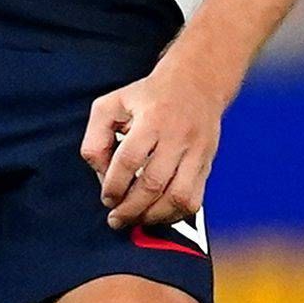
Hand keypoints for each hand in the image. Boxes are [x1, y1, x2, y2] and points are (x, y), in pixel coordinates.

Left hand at [81, 47, 228, 232]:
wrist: (197, 83)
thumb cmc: (149, 96)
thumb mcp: (112, 104)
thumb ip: (96, 138)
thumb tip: (102, 175)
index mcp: (151, 119)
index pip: (130, 160)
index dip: (114, 186)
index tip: (107, 198)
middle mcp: (177, 137)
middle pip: (154, 184)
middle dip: (130, 208)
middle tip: (116, 218)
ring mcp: (197, 152)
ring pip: (178, 197)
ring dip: (154, 216)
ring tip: (137, 219)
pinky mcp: (207, 163)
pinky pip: (194, 199)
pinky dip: (175, 214)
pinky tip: (159, 214)